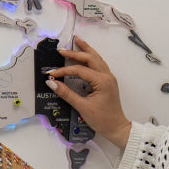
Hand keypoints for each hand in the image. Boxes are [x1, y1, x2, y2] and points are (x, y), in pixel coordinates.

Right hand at [49, 35, 131, 150]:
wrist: (117, 128)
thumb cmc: (102, 119)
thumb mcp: (82, 107)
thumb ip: (66, 93)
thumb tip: (51, 82)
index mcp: (102, 81)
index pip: (79, 70)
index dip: (64, 71)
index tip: (52, 74)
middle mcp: (107, 76)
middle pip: (90, 59)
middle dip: (75, 53)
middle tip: (61, 50)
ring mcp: (109, 78)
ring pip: (97, 59)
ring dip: (86, 50)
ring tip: (77, 41)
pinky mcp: (108, 81)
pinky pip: (99, 64)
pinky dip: (91, 57)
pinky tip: (86, 54)